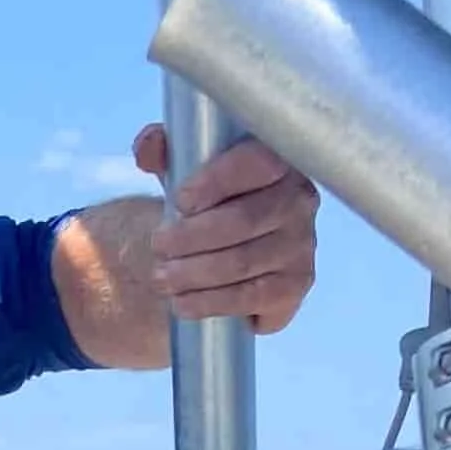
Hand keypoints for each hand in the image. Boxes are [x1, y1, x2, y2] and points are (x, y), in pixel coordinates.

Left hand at [133, 124, 318, 334]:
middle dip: (191, 237)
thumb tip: (148, 146)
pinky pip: (251, 296)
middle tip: (157, 246)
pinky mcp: (295, 285)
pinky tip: (182, 303)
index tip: (179, 201)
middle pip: (244, 220)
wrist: (227, 249)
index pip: (257, 163)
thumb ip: (165, 152)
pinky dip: (211, 302)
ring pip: (243, 261)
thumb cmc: (208, 201)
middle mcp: (299, 201)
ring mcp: (302, 245)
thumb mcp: (185, 171)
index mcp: (279, 162)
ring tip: (160, 278)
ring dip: (194, 273)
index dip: (216, 181)